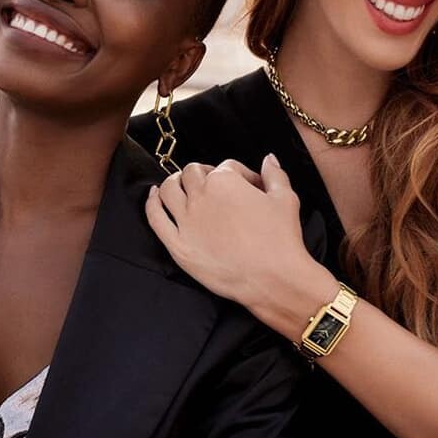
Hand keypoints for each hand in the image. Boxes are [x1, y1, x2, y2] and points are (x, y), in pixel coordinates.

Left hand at [146, 154, 338, 332]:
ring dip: (174, 182)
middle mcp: (201, 197)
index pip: (228, 167)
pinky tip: (154, 195)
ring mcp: (186, 221)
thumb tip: (268, 159)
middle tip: (217, 185)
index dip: (242, 175)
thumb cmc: (281, 238)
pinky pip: (155, 218)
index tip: (252, 187)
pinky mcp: (177, 245)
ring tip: (181, 184)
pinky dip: (151, 203)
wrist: (272, 278)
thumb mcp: (286, 198)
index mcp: (225, 181)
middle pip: (192, 173)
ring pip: (168, 190)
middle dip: (205, 173)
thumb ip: (275, 174)